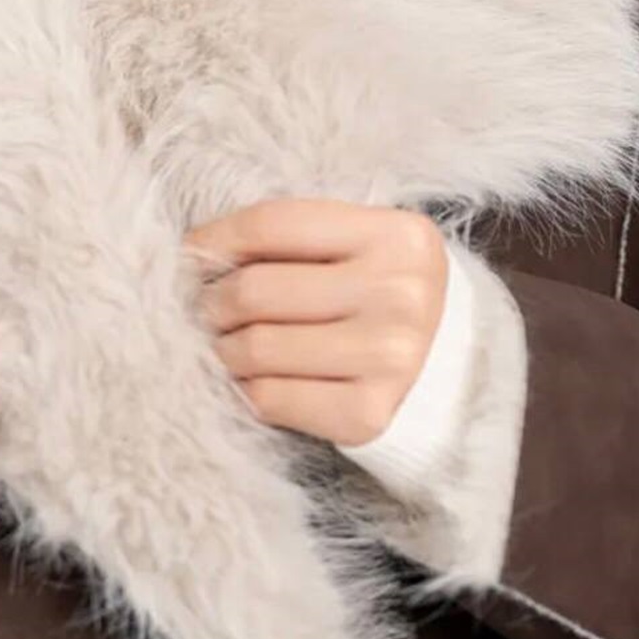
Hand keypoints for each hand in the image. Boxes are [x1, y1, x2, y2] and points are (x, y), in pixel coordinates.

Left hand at [184, 198, 447, 445]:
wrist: (448, 374)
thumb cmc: (381, 297)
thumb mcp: (361, 246)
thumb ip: (297, 239)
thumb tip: (199, 253)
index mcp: (397, 236)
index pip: (274, 224)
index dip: (216, 239)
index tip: (190, 253)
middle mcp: (399, 294)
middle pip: (256, 290)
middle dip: (213, 301)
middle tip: (207, 308)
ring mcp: (388, 358)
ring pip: (255, 347)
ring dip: (223, 348)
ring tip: (227, 344)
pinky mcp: (367, 413)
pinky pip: (269, 398)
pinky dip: (244, 389)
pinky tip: (251, 378)